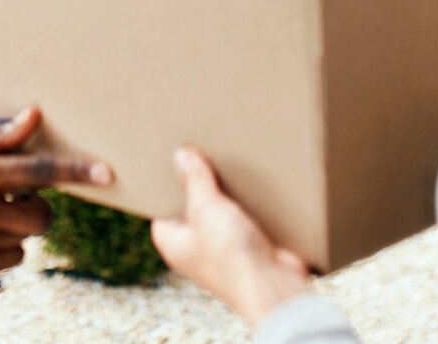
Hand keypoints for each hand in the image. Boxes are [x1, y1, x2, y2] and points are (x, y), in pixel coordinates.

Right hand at [0, 106, 112, 280]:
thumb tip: (35, 116)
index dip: (74, 172)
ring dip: (16, 227)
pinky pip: (11, 260)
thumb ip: (0, 138)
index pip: (36, 171)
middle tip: (17, 199)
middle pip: (41, 215)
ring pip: (26, 239)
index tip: (106, 173)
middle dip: (38, 208)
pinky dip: (3, 248)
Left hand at [151, 147, 309, 325]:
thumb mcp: (206, 209)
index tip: (172, 160)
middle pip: (193, 208)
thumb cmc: (231, 256)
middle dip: (200, 185)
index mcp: (175, 245)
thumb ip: (194, 181)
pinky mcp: (251, 247)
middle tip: (202, 153)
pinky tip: (254, 182)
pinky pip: (247, 218)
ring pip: (222, 212)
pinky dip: (251, 203)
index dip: (166, 187)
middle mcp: (196, 249)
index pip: (162, 211)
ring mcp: (225, 249)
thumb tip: (180, 156)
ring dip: (229, 193)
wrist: (275, 285)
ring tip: (229, 161)